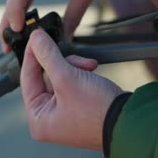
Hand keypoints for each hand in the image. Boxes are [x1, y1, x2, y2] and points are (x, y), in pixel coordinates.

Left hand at [21, 29, 122, 150]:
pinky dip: (81, 74)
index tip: (35, 36)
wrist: (130, 121)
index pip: (27, 79)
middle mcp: (48, 120)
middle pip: (44, 77)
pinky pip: (71, 83)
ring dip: (74, 67)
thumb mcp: (68, 78)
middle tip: (76, 60)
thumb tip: (35, 38)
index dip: (32, 55)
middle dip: (63, 64)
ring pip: (60, 77)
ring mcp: (63, 114)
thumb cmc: (97, 109)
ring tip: (89, 68)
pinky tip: (92, 71)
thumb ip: (48, 56)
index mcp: (38, 120)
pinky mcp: (78, 108)